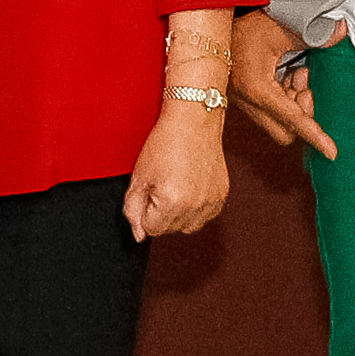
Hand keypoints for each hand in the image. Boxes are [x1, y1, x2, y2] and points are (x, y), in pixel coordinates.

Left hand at [124, 100, 229, 238]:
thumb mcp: (139, 176)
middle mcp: (195, 206)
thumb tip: (139, 236)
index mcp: (172, 202)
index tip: (149, 188)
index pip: (151, 229)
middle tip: (162, 182)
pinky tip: (188, 186)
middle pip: (169, 230)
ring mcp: (211, 202)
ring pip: (188, 226)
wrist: (194, 120)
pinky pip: (204, 216)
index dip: (145, 210)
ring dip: (178, 213)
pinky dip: (194, 207)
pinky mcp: (221, 196)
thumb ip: (133, 209)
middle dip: (160, 212)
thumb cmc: (164, 143)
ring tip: (175, 185)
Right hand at [230, 8, 339, 159]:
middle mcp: (246, 100)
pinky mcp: (243, 98)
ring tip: (293, 71)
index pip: (293, 119)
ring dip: (293, 102)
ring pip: (278, 122)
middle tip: (304, 84)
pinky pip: (270, 111)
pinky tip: (284, 73)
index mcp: (256, 87)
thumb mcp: (284, 29)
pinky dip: (284, 97)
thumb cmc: (247, 22)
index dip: (315, 135)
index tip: (331, 152)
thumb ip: (315, 36)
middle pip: (285, 131)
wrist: (218, 17)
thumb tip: (341, 32)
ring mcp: (243, 101)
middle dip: (303, 113)